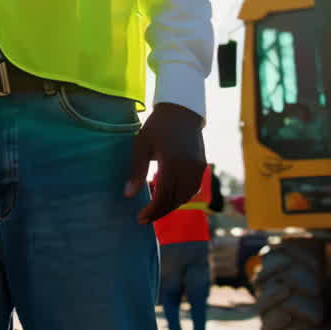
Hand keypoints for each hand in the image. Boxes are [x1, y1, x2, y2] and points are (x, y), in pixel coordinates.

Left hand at [124, 102, 205, 224]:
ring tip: (155, 210)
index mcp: (171, 162)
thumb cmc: (157, 126)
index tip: (140, 218)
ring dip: (170, 206)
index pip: (163, 195)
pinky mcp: (202, 166)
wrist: (182, 111)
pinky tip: (169, 198)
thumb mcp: (141, 144)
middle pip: (175, 200)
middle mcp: (187, 167)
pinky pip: (192, 189)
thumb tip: (128, 195)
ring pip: (185, 197)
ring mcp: (197, 168)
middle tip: (145, 219)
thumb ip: (136, 170)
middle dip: (159, 212)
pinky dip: (181, 197)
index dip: (152, 210)